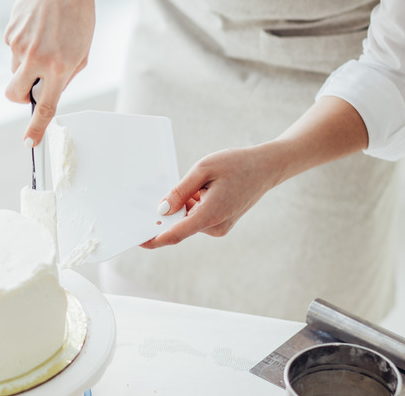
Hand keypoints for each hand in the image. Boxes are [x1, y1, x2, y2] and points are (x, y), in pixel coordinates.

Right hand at [3, 0, 94, 145]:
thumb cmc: (77, 19)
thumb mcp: (81, 53)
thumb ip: (65, 78)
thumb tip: (46, 95)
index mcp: (60, 68)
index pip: (45, 107)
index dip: (36, 128)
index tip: (29, 142)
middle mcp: (38, 59)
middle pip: (14, 94)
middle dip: (20, 96)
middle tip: (31, 87)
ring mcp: (21, 46)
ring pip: (15, 70)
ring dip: (26, 65)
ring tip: (44, 42)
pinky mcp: (10, 34)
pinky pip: (13, 52)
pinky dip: (24, 47)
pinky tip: (37, 31)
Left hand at [141, 144, 288, 248]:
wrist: (266, 168)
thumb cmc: (236, 164)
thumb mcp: (203, 169)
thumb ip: (180, 191)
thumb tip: (162, 210)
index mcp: (210, 214)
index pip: (176, 234)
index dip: (154, 238)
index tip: (138, 239)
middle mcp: (215, 227)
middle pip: (181, 225)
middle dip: (171, 211)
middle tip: (173, 187)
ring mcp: (220, 227)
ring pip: (189, 220)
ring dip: (185, 204)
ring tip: (203, 183)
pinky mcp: (221, 224)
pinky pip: (198, 218)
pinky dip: (194, 205)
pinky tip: (206, 188)